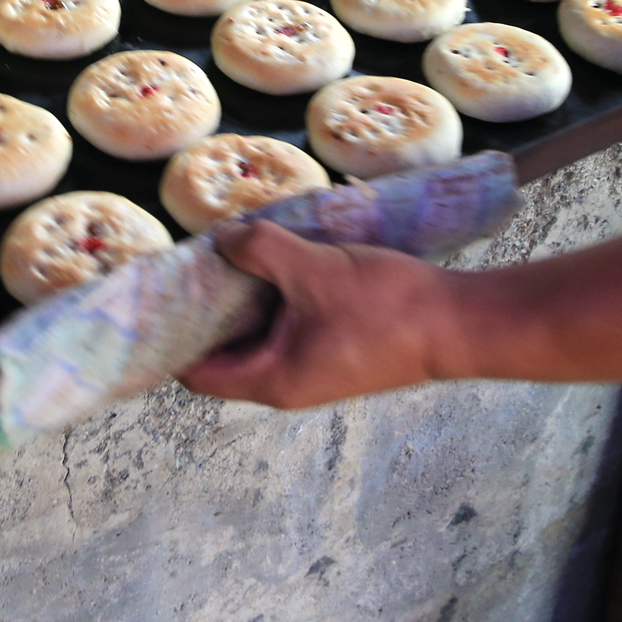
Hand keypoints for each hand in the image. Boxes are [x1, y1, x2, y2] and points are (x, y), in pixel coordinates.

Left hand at [179, 220, 457, 408]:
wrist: (460, 322)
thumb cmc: (385, 307)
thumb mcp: (313, 269)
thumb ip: (260, 251)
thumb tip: (222, 239)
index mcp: (272, 379)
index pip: (198, 372)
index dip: (173, 337)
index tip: (161, 295)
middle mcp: (288, 382)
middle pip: (226, 351)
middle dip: (209, 307)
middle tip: (192, 262)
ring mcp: (315, 366)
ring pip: (261, 333)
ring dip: (247, 296)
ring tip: (231, 251)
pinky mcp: (337, 347)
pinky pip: (290, 323)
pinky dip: (277, 295)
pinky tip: (278, 256)